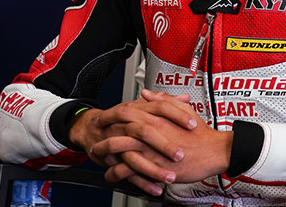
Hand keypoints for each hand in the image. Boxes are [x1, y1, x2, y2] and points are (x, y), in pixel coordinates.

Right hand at [68, 91, 198, 194]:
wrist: (92, 129)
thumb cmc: (122, 118)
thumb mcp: (143, 107)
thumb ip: (165, 102)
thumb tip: (185, 98)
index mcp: (137, 110)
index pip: (160, 107)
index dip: (178, 115)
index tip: (193, 124)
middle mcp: (127, 125)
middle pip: (145, 132)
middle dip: (164, 145)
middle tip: (181, 154)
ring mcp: (119, 144)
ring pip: (135, 157)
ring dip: (154, 169)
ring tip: (171, 176)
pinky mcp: (114, 161)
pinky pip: (127, 174)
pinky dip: (142, 183)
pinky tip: (157, 189)